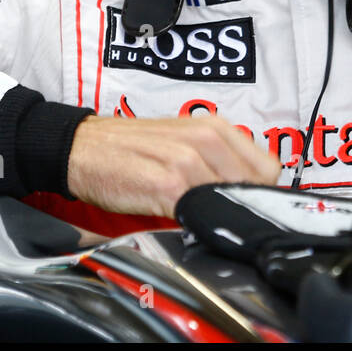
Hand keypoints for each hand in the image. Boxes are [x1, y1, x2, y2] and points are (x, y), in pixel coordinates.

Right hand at [65, 116, 281, 217]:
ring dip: (216, 215)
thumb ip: (218, 160)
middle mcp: (205, 140)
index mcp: (215, 127)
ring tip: (195, 215)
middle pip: (252, 188)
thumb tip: (248, 193)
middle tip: (216, 213)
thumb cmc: (133, 149)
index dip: (258, 190)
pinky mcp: (166, 185)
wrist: (84, 148)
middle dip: (238, 205)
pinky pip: (197, 213)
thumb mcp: (185, 141)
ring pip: (227, 201)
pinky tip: (180, 219)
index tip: (242, 201)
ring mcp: (187, 162)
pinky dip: (195, 223)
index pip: (268, 168)